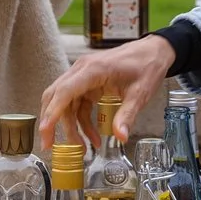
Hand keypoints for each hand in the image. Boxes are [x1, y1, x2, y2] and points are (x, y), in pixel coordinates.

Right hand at [39, 35, 175, 148]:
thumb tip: (120, 137)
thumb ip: (127, 115)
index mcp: (93, 70)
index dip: (53, 112)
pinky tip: (92, 136)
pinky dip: (81, 121)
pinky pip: (77, 104)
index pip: (65, 91)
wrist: (154, 51)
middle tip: (49, 145)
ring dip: (69, 125)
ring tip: (80, 147)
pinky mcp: (88, 82)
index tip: (46, 130)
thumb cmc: (146, 66)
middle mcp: (82, 70)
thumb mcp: (140, 94)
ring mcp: (83, 76)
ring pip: (65, 103)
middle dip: (51, 122)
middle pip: (56, 96)